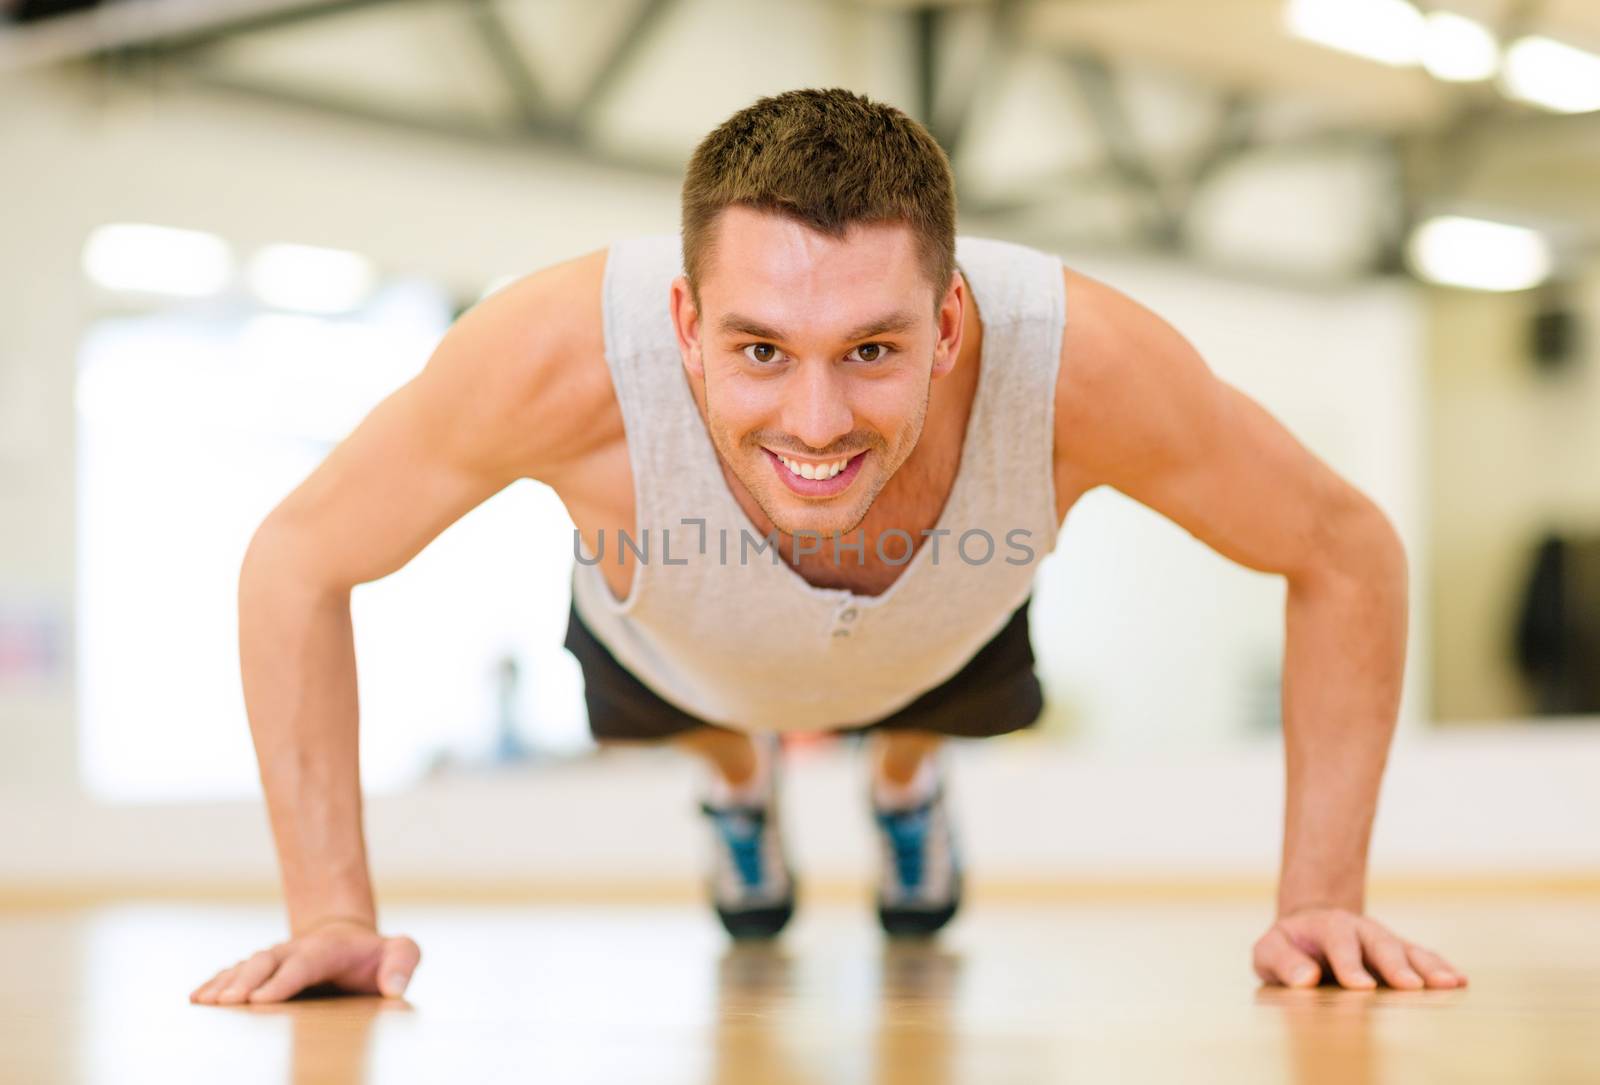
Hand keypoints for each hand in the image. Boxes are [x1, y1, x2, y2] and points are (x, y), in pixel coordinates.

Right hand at [189, 917, 420, 1004]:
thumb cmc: (376, 955)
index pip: (304, 964)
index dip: (283, 980)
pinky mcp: (261, 971)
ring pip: (245, 967)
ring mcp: (275, 959)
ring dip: (224, 983)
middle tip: (228, 1002)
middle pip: (266, 962)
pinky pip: (234, 974)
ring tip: (203, 1003)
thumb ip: (404, 962)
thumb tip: (395, 990)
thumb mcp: (401, 952)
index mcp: (327, 949)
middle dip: (246, 980)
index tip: (261, 999)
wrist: (348, 940)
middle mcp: (294, 950)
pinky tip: (197, 999)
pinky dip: (215, 983)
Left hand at [1252, 907, 1466, 989]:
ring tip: (1449, 983)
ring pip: (1408, 950)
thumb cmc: (1288, 948)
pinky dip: (1441, 968)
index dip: (1349, 963)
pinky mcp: (1400, 956)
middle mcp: (1361, 930)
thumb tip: (1305, 979)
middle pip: (1380, 943)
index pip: (1339, 941)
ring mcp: (1383, 942)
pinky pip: (1423, 958)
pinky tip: (1459, 980)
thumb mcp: (1269, 951)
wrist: (1309, 931)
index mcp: (1326, 926)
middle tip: (1410, 986)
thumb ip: (1282, 962)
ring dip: (1428, 967)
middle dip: (1395, 965)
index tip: (1360, 986)